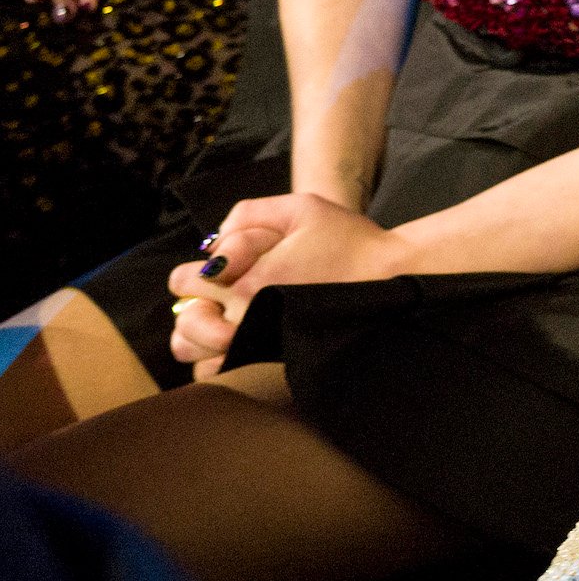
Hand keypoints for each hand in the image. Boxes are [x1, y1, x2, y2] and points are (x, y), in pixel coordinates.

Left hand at [165, 192, 407, 376]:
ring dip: (200, 338)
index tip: (222, 268)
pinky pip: (224, 373)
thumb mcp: (302, 207)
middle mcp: (246, 320)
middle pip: (183, 325)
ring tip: (223, 323)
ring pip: (198, 356)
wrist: (393, 280)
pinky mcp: (274, 362)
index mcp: (247, 283)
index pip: (184, 281)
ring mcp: (260, 346)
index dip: (196, 271)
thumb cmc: (349, 241)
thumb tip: (214, 242)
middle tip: (217, 299)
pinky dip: (220, 361)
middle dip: (193, 308)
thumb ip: (248, 214)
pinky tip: (239, 342)